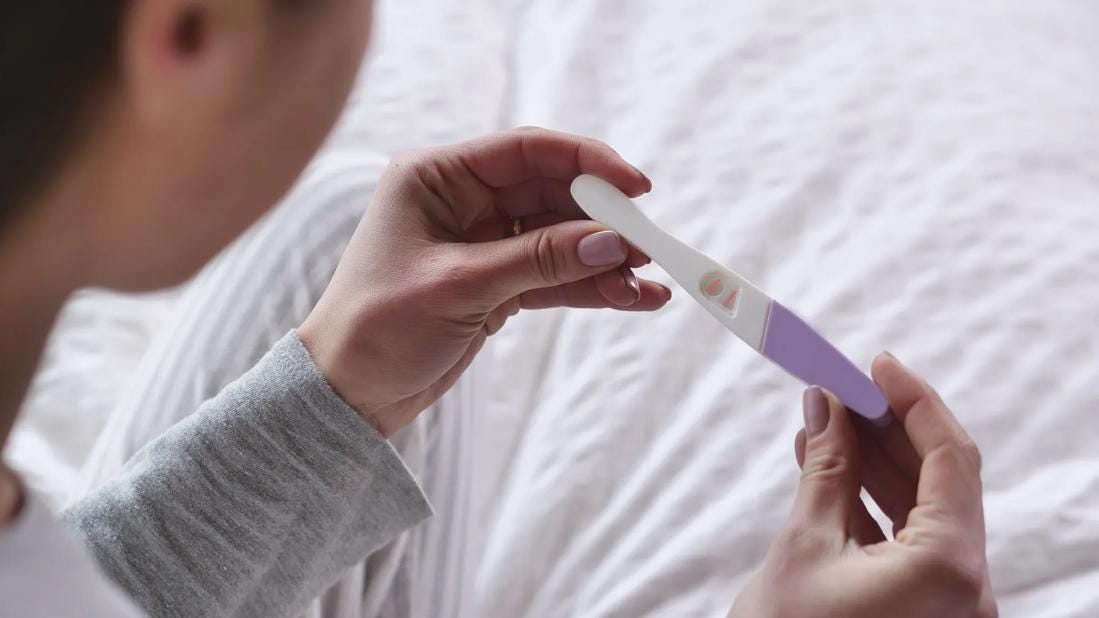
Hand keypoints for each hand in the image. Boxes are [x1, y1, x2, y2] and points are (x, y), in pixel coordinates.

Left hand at [299, 127, 669, 435]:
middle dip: (602, 221)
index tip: (637, 187)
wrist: (347, 395)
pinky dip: (588, 287)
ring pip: (559, 239)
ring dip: (603, 261)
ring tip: (649, 285)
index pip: (526, 152)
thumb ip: (538, 260)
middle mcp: (461, 201)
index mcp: (436, 177)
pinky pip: (553, 276)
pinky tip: (631, 298)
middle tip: (649, 246)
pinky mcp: (495, 284)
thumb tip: (611, 241)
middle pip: (551, 195)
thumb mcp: (460, 286)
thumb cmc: (378, 327)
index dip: (587, 163)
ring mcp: (481, 243)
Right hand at [729, 354, 996, 617]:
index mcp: (950, 568)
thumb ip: (825, 466)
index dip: (913, 401)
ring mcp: (946, 602)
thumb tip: (826, 404)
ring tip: (823, 418)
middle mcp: (965, 587)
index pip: (951, 458)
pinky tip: (825, 465)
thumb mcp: (805, 544)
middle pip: (939, 480)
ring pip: (920, 508)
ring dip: (872, 460)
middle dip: (887, 426)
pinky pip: (904, 540)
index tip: (876, 362)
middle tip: (842, 383)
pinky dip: (868, 500)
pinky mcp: (921, 610)